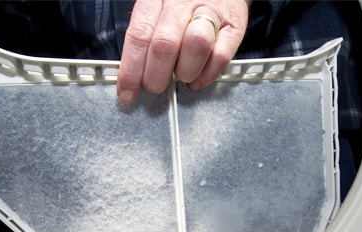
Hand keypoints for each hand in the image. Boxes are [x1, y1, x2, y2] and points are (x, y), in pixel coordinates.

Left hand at [117, 0, 249, 103]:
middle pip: (165, 44)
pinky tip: (198, 78)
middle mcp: (182, 1)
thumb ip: (145, 40)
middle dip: (156, 77)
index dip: (131, 71)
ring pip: (196, 45)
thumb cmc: (183, 5)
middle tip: (156, 85)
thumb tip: (132, 78)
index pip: (138, 36)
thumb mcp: (157, 13)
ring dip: (185, 72)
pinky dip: (207, 75)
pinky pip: (220, 56)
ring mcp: (211, 10)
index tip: (127, 94)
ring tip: (182, 75)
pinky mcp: (234, 24)